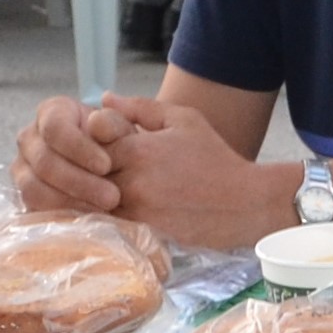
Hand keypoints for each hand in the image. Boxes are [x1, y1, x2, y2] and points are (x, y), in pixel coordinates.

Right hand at [10, 95, 152, 216]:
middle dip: (80, 181)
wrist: (117, 172)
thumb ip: (114, 123)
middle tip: (113, 197)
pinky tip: (89, 222)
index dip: (79, 148)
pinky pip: (34, 210)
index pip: (55, 128)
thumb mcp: (124, 131)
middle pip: (44, 161)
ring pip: (34, 189)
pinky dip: (62, 217)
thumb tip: (96, 123)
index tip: (107, 166)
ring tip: (104, 211)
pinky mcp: (24, 198)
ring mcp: (22, 170)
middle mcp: (30, 138)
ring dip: (70, 202)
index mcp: (51, 112)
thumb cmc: (121, 146)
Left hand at [102, 109, 292, 247]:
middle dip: (94, 170)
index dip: (95, 142)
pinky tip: (130, 208)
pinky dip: (112, 215)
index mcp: (137, 149)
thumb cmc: (214, 157)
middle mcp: (130, 181)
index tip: (110, 144)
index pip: (89, 142)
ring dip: (100, 195)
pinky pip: (110, 224)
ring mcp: (134, 211)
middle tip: (112, 168)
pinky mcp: (142, 234)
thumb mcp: (184, 120)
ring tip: (124, 189)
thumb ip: (140, 107)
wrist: (244, 203)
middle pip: (88, 175)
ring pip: (95, 202)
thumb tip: (105, 98)